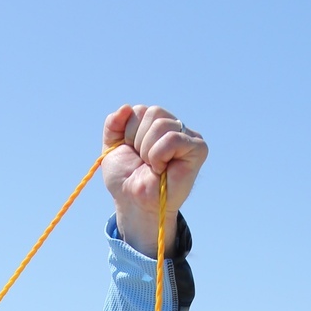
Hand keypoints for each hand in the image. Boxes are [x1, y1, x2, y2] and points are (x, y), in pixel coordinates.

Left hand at [101, 104, 207, 257]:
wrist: (134, 203)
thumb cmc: (126, 179)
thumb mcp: (112, 147)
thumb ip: (114, 124)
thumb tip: (126, 107)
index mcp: (156, 124)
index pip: (140, 110)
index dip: (129, 133)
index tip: (132, 152)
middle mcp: (174, 127)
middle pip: (152, 113)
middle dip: (138, 141)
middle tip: (144, 161)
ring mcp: (188, 137)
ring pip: (161, 125)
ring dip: (148, 151)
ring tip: (153, 166)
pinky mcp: (198, 149)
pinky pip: (173, 139)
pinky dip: (159, 155)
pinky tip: (161, 169)